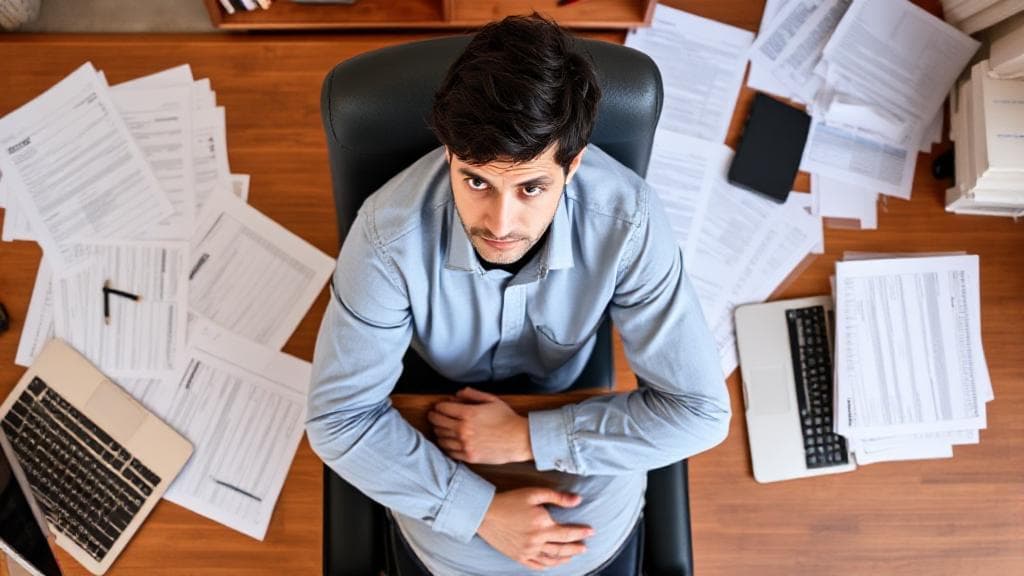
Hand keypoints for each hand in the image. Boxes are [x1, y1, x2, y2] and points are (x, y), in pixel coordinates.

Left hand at [428, 387, 532, 463]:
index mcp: (468, 414)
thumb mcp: (491, 400)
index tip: (437, 407)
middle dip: (434, 418)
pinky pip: (449, 452)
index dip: (438, 406)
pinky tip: (447, 442)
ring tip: (440, 429)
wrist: (519, 440)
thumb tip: (457, 394)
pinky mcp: (469, 456)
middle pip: (438, 423)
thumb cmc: (507, 418)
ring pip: (441, 438)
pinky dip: (445, 445)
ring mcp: (465, 444)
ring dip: (438, 431)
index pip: (442, 409)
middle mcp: (463, 429)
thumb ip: (472, 394)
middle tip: (433, 416)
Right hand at [478, 487, 593, 569]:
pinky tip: (554, 563)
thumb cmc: (510, 500)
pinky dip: (548, 565)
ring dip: (565, 558)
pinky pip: (537, 565)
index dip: (581, 533)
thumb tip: (578, 500)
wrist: (484, 513)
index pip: (568, 533)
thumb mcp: (534, 493)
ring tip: (573, 555)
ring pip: (551, 559)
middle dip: (576, 547)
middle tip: (585, 546)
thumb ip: (557, 497)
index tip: (591, 532)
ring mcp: (527, 551)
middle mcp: (537, 541)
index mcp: (543, 525)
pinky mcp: (518, 556)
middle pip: (562, 548)